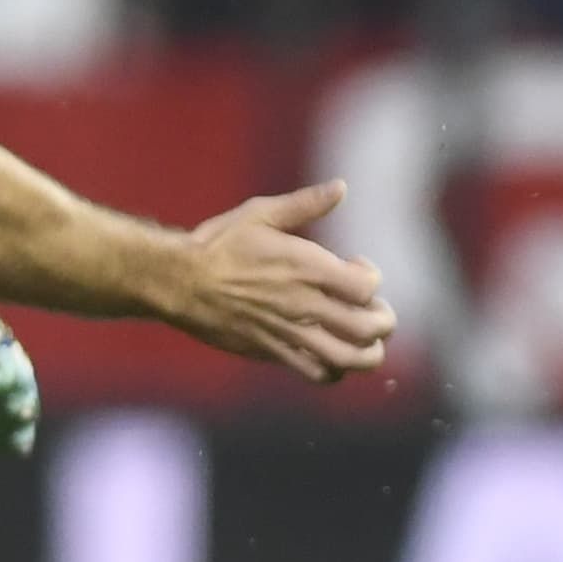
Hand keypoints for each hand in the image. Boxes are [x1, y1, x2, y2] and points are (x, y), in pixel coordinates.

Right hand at [165, 180, 395, 385]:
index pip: (366, 286)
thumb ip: (305, 204)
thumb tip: (341, 187)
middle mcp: (304, 304)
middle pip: (368, 327)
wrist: (180, 281)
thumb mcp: (261, 213)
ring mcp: (290, 333)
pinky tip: (332, 356)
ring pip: (349, 359)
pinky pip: (317, 374)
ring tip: (365, 341)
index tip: (355, 266)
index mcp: (306, 267)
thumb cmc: (219, 244)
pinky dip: (335, 371)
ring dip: (368, 353)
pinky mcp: (273, 352)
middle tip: (374, 309)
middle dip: (383, 320)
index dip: (371, 277)